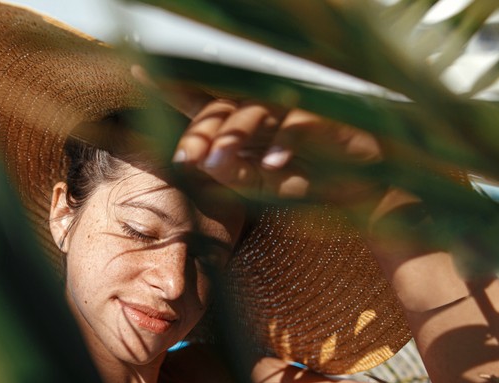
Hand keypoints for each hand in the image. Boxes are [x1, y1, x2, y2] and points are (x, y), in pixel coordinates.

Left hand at [131, 67, 385, 205]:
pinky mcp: (323, 114)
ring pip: (253, 110)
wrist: (363, 189)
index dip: (170, 86)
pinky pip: (298, 122)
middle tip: (186, 157)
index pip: (199, 100)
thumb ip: (232, 174)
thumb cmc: (305, 179)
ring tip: (219, 161)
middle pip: (220, 109)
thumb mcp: (261, 184)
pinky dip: (285, 141)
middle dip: (200, 133)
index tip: (140, 72)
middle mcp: (260, 106)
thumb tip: (203, 164)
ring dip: (234, 136)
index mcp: (239, 118)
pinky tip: (275, 162)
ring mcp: (290, 106)